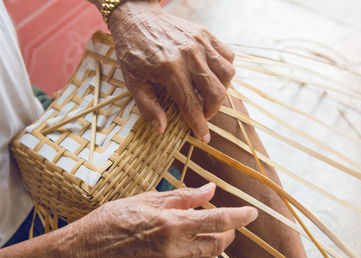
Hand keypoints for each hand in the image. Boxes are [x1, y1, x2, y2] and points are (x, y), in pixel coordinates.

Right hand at [70, 183, 257, 257]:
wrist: (84, 253)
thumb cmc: (110, 221)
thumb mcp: (146, 200)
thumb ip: (182, 196)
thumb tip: (210, 189)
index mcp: (172, 224)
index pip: (219, 221)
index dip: (240, 216)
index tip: (253, 212)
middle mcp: (175, 250)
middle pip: (218, 244)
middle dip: (228, 232)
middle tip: (225, 221)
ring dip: (214, 246)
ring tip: (206, 234)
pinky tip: (192, 249)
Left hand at [109, 0, 235, 142]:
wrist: (135, 17)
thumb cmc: (132, 51)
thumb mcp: (132, 81)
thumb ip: (147, 106)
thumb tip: (162, 128)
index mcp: (169, 70)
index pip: (191, 105)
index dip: (199, 125)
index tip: (204, 137)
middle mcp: (189, 56)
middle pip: (216, 92)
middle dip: (213, 111)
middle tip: (203, 114)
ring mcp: (200, 43)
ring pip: (228, 74)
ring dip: (222, 91)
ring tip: (209, 95)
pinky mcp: (206, 34)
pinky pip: (228, 55)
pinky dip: (225, 69)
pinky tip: (212, 75)